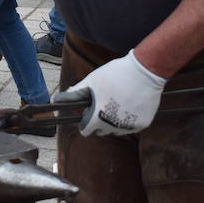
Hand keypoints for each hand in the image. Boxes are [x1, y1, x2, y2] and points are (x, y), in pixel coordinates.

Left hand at [52, 50, 167, 135]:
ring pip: (116, 130)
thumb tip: (58, 98)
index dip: (84, 123)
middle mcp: (114, 125)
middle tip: (103, 106)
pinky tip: (129, 105)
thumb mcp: (92, 81)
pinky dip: (128, 119)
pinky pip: (131, 126)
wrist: (145, 71)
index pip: (86, 130)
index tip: (87, 115)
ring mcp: (129, 126)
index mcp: (98, 116)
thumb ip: (75, 92)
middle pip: (101, 131)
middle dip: (99, 122)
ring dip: (114, 122)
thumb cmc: (115, 75)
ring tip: (116, 104)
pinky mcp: (143, 124)